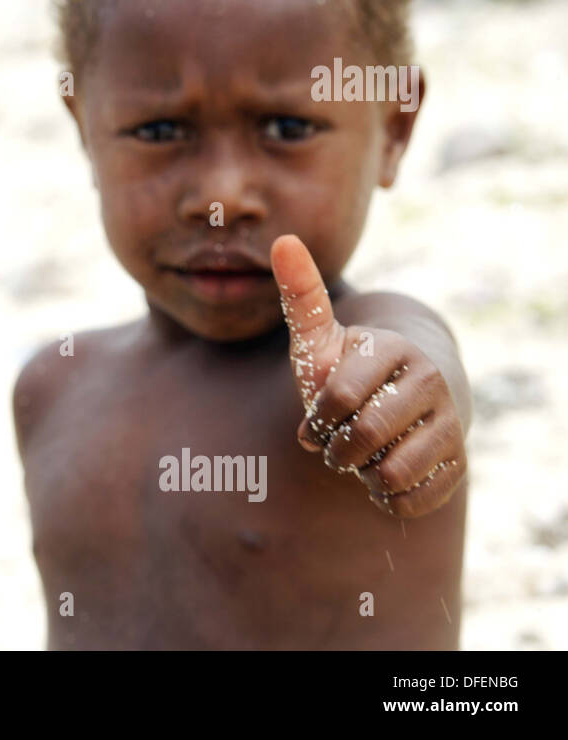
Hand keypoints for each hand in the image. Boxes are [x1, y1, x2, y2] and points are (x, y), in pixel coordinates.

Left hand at [270, 235, 465, 517]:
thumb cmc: (350, 367)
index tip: (317, 418)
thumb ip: (300, 295)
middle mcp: (431, 383)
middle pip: (365, 437)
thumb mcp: (321, 335)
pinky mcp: (458, 464)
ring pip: (391, 472)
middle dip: (337, 449)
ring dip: (362, 473)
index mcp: (394, 350)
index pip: (339, 398)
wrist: (406, 396)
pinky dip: (387, 497)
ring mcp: (451, 424)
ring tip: (362, 456)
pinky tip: (383, 475)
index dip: (318, 418)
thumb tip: (282, 239)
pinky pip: (413, 500)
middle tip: (337, 443)